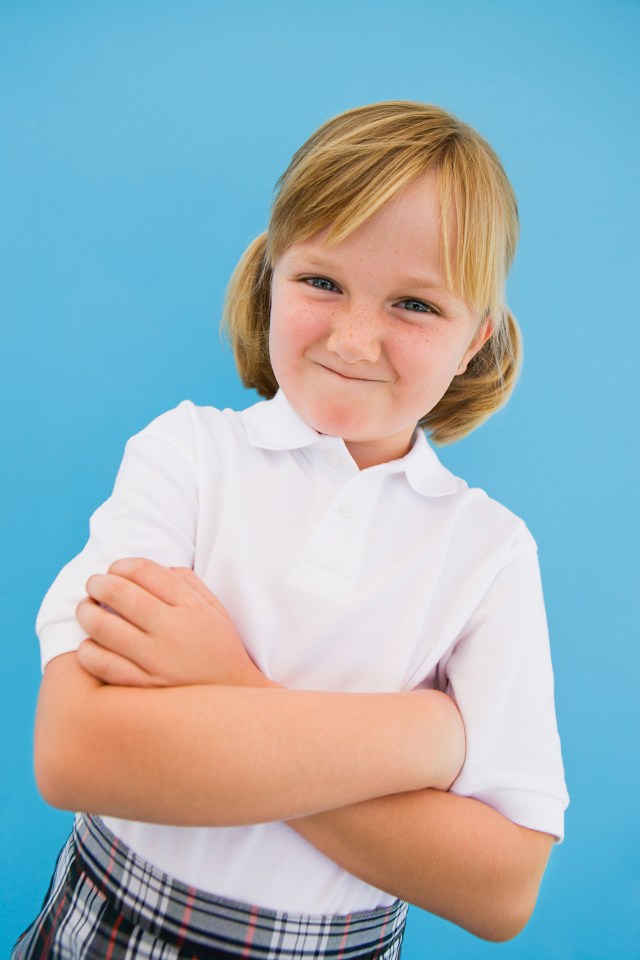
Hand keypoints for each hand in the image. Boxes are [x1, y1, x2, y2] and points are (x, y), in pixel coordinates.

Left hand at [75, 557, 271, 688]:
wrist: (234, 707)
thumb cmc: (221, 653)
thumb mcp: (216, 612)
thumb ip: (190, 585)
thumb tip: (158, 568)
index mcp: (192, 608)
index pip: (145, 570)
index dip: (121, 565)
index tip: (114, 570)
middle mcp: (173, 631)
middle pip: (120, 593)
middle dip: (98, 583)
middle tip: (93, 585)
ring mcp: (156, 661)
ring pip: (103, 627)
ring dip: (86, 613)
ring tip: (86, 611)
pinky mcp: (143, 688)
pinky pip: (101, 664)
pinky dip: (88, 650)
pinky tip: (90, 646)